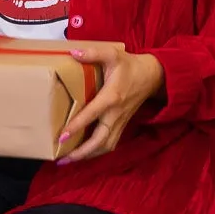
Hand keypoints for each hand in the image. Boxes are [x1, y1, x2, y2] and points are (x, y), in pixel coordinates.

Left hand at [57, 42, 164, 163]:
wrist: (152, 76)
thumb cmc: (129, 65)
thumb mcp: (113, 54)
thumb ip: (93, 53)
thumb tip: (73, 53)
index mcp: (112, 97)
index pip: (93, 114)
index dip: (77, 125)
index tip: (62, 136)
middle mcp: (116, 114)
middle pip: (100, 140)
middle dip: (82, 152)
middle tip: (62, 159)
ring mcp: (120, 122)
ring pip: (105, 146)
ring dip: (88, 156)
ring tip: (68, 160)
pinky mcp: (122, 125)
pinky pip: (109, 143)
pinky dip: (96, 151)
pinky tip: (82, 154)